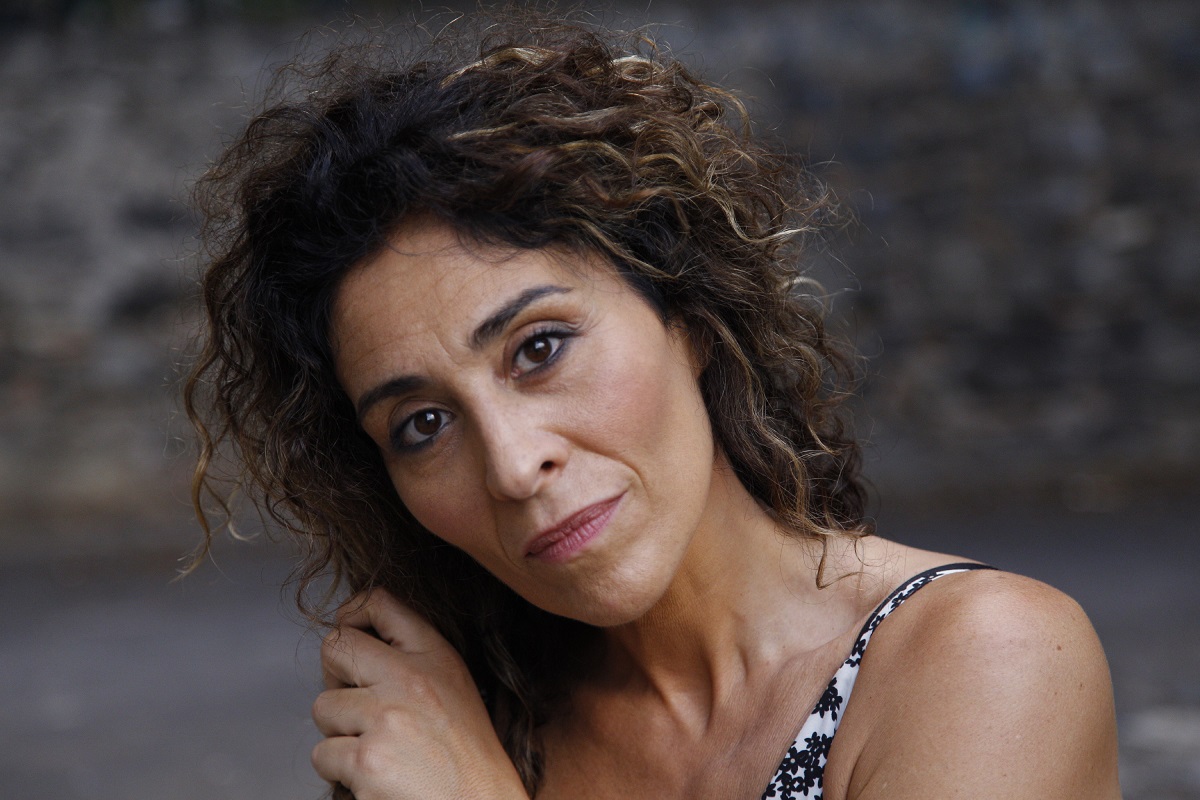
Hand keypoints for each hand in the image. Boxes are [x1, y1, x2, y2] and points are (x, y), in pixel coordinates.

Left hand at [311, 588, 528, 799]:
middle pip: (335, 648)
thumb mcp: (454, 688)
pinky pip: (323, 755)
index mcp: (436, 656)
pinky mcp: (366, 760)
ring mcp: (385, 718)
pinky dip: (341, 772)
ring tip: (378, 750)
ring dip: (339, 734)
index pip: (380, 602)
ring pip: (324, 708)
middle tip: (356, 704)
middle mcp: (410, 678)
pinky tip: (375, 777)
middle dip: (335, 677)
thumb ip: (413, 661)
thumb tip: (357, 651)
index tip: (350, 634)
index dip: (352, 614)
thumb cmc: (468, 760)